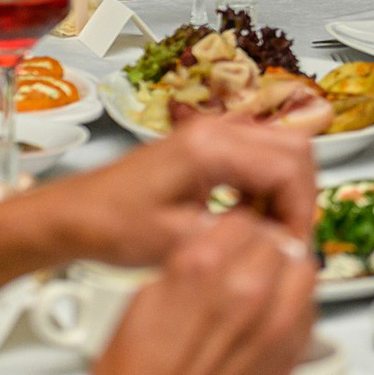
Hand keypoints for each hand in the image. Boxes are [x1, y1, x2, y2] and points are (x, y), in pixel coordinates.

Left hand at [31, 116, 317, 268]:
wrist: (73, 215)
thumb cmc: (110, 225)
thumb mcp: (178, 243)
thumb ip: (238, 239)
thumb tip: (286, 245)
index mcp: (209, 147)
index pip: (288, 167)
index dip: (300, 211)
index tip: (294, 245)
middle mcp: (216, 129)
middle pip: (296, 149)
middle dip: (300, 198)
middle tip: (289, 239)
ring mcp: (215, 132)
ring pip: (284, 150)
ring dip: (286, 192)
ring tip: (268, 231)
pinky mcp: (211, 144)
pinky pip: (262, 156)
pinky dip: (268, 187)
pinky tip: (248, 217)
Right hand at [80, 210, 317, 374]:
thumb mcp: (143, 301)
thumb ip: (184, 264)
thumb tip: (206, 248)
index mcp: (203, 267)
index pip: (243, 220)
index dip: (236, 229)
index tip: (232, 239)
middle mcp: (245, 289)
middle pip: (277, 240)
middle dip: (263, 247)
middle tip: (248, 261)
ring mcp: (274, 321)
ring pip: (303, 267)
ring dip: (286, 271)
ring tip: (267, 284)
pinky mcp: (291, 351)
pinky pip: (310, 308)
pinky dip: (296, 304)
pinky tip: (273, 314)